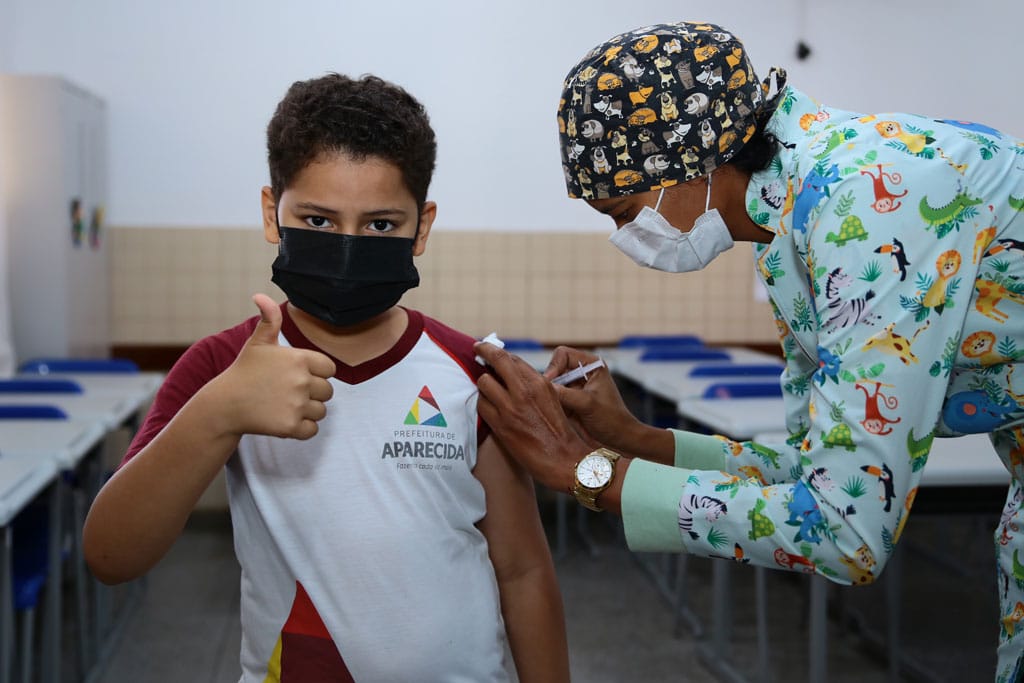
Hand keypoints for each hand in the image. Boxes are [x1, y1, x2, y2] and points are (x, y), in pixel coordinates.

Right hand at [212, 294, 335, 439]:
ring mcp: (297, 405)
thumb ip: (269, 320)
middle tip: (286, 393)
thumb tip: (260, 295)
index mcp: (299, 359)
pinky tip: (284, 420)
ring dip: (307, 411)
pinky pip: (313, 430)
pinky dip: (302, 429)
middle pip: (327, 392)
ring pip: (321, 411)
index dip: (316, 373)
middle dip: (312, 393)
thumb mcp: (257, 343)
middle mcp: (301, 381)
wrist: (224, 404)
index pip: (330, 369)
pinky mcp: (291, 427)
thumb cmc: (244, 372)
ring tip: (283, 405)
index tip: (296, 376)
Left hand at [475, 342, 589, 492]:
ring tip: (487, 390)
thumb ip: (533, 385)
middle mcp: (525, 390)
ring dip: (484, 385)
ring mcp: (511, 407)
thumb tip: (510, 374)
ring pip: (483, 382)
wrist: (566, 460)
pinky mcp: (501, 425)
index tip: (487, 348)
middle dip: (484, 351)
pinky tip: (488, 408)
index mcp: (540, 382)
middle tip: (476, 349)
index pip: (512, 358)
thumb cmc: (559, 433)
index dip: (497, 352)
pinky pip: (481, 405)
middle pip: (496, 360)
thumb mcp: (552, 400)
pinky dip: (482, 404)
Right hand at [543, 346, 643, 452]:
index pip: (563, 354)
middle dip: (550, 383)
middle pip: (554, 369)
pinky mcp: (569, 400)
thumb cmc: (611, 418)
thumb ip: (565, 394)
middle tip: (547, 398)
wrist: (618, 439)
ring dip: (550, 396)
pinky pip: (553, 398)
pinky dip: (551, 405)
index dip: (553, 366)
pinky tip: (556, 414)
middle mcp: (581, 373)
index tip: (549, 383)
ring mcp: (574, 387)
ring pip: (551, 385)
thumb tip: (541, 387)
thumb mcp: (587, 404)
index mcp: (591, 365)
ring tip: (554, 408)